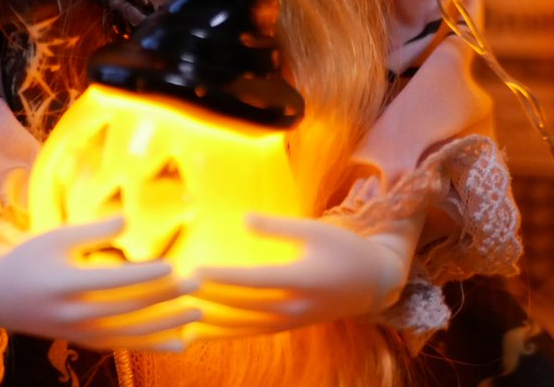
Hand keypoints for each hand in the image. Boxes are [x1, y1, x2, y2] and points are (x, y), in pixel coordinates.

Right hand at [0, 216, 200, 351]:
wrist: (0, 298)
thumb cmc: (31, 258)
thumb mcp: (55, 237)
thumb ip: (92, 231)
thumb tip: (127, 219)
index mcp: (66, 283)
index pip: (112, 281)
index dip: (143, 275)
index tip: (172, 266)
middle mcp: (75, 314)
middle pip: (128, 307)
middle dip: (164, 297)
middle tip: (196, 283)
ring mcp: (81, 333)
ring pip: (131, 332)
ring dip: (166, 324)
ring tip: (197, 313)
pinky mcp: (87, 342)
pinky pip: (125, 346)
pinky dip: (153, 345)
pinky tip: (179, 342)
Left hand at [188, 214, 408, 340]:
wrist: (374, 282)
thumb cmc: (345, 248)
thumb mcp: (315, 230)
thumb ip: (279, 227)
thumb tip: (244, 220)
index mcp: (301, 279)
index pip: (253, 281)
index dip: (223, 276)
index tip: (196, 271)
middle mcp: (294, 306)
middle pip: (244, 306)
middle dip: (210, 298)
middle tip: (179, 290)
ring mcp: (292, 320)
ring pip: (247, 326)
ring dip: (215, 322)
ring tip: (184, 318)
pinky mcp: (291, 325)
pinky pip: (255, 331)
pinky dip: (230, 332)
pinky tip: (209, 330)